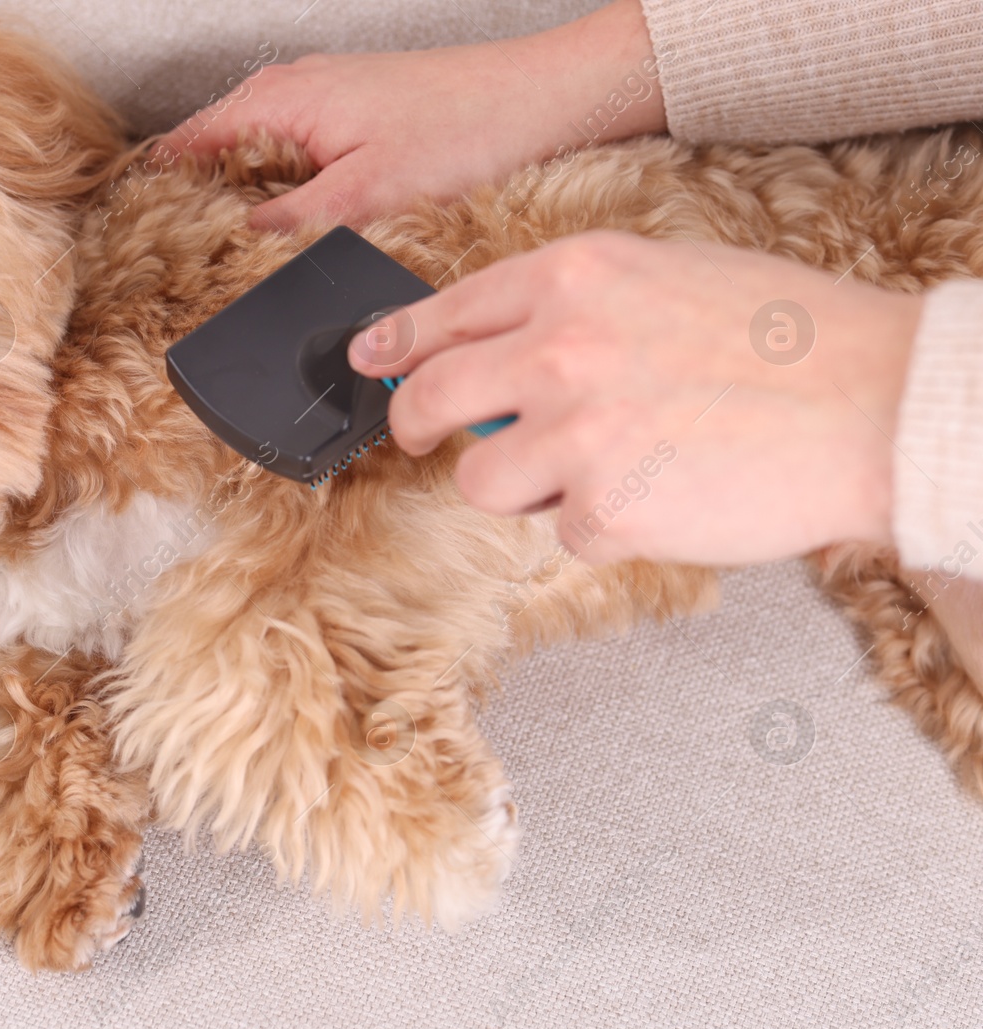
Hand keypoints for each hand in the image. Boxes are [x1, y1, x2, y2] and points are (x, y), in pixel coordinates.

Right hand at [155, 0, 665, 230]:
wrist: (550, 99)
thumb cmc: (471, 129)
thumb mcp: (368, 194)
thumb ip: (292, 225)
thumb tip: (238, 252)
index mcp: (279, 100)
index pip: (183, 147)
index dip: (155, 197)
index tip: (135, 247)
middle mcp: (292, 92)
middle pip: (211, 155)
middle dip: (193, 208)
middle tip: (179, 270)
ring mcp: (323, 103)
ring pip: (253, 161)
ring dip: (240, 206)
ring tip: (228, 263)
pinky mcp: (355, 121)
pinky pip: (292, 162)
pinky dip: (281, 196)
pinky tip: (292, 236)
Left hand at [348, 232, 924, 565]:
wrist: (877, 404)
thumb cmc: (786, 340)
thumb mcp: (663, 276)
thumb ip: (569, 308)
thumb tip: (491, 346)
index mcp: (573, 278)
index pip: (443, 314)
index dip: (395, 344)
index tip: (370, 360)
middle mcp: (559, 349)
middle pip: (430, 399)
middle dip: (413, 425)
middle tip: (421, 437)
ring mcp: (576, 433)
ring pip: (481, 481)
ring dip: (521, 486)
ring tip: (599, 469)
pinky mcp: (604, 512)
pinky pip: (563, 532)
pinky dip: (602, 526)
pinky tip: (660, 494)